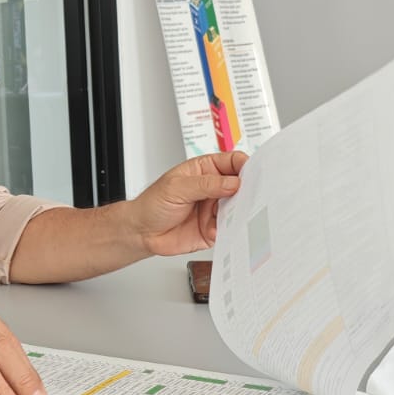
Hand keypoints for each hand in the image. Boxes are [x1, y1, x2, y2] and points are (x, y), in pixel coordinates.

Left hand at [130, 150, 246, 256]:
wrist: (141, 233)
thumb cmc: (151, 205)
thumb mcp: (176, 188)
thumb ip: (205, 184)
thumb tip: (232, 182)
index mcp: (204, 170)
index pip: (232, 162)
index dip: (244, 165)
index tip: (252, 173)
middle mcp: (212, 189)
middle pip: (241, 185)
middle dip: (247, 191)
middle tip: (247, 196)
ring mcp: (214, 209)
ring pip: (238, 208)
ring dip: (237, 212)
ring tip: (229, 215)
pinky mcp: (214, 229)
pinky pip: (229, 229)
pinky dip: (227, 230)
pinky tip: (214, 229)